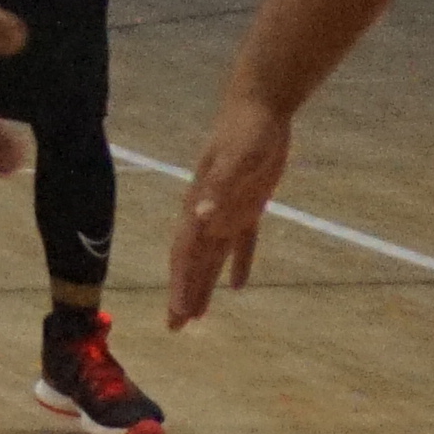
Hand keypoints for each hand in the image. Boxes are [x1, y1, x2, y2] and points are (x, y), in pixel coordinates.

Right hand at [165, 87, 289, 325]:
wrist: (258, 107)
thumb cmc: (247, 132)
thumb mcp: (237, 159)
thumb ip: (219, 187)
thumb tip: (199, 218)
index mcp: (201, 205)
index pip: (186, 253)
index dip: (181, 284)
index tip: (177, 314)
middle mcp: (208, 212)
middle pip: (192, 261)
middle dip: (183, 293)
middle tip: (175, 327)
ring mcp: (228, 209)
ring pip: (212, 257)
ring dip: (204, 284)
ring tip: (197, 314)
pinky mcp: (248, 204)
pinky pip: (241, 244)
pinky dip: (238, 266)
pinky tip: (237, 287)